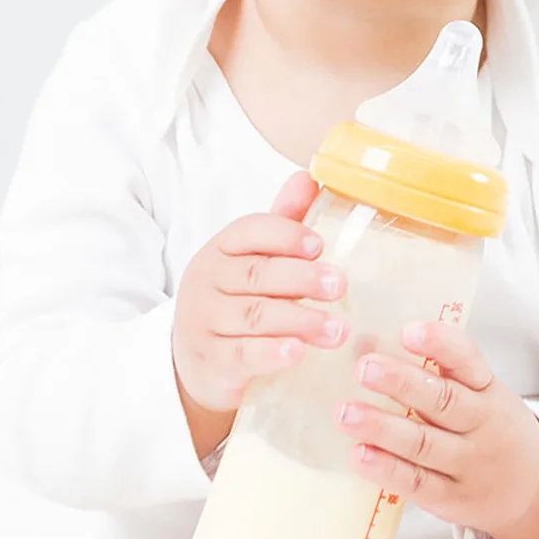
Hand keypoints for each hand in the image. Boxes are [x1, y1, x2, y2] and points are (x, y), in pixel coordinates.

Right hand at [172, 170, 347, 416]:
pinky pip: (242, 355)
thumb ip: (282, 224)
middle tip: (340, 285)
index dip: (285, 235)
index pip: (249, 231)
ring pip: (253, 316)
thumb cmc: (237, 301)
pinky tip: (298, 352)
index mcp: (221, 249)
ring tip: (337, 329)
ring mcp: (205, 322)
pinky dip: (271, 353)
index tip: (319, 245)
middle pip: (256, 274)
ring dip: (299, 320)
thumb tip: (309, 177)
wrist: (198, 361)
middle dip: (301, 278)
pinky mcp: (211, 361)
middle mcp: (208, 281)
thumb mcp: (255, 261)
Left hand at [336, 315, 538, 538]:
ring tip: (346, 413)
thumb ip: (436, 372)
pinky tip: (360, 454)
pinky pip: (418, 483)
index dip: (440, 344)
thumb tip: (369, 343)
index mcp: (488, 390)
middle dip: (401, 383)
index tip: (408, 330)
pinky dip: (387, 469)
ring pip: (424, 443)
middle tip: (364, 368)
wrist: (538, 491)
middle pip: (442, 401)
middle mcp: (482, 425)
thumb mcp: (480, 394)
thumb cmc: (490, 428)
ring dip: (382, 427)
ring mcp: (469, 464)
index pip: (468, 361)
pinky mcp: (454, 499)